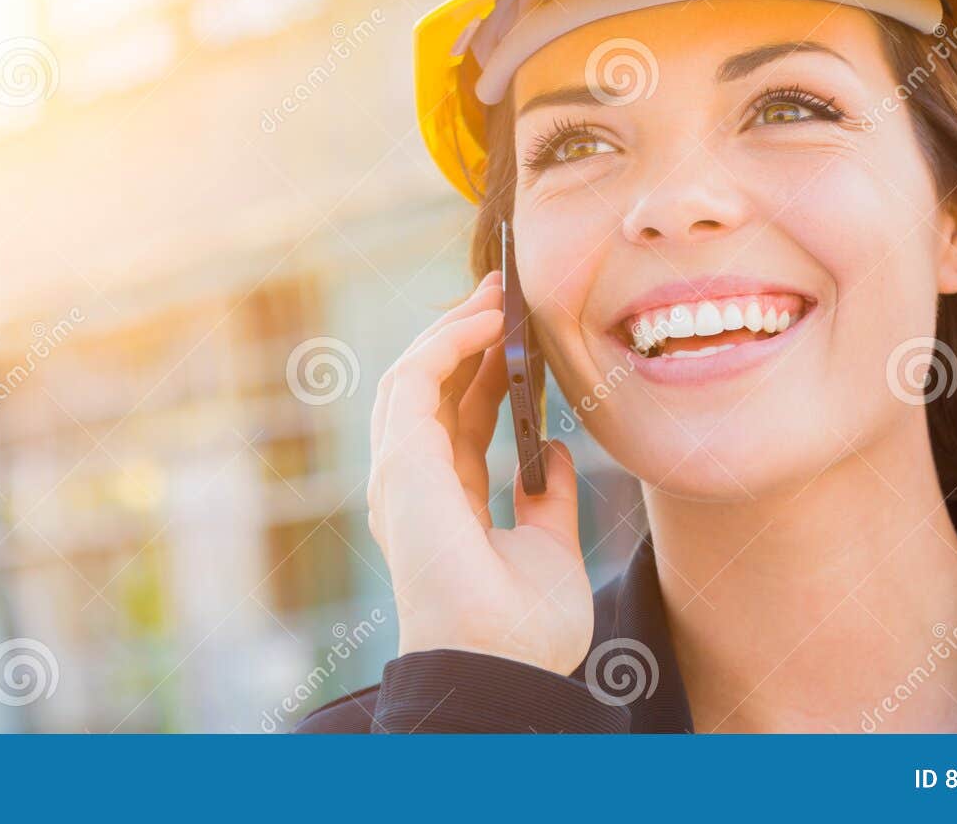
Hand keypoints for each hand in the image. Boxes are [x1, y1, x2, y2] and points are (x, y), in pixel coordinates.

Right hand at [367, 270, 592, 675]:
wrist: (503, 664)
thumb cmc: (523, 631)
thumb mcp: (550, 550)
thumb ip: (549, 501)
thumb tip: (555, 454)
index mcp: (443, 508)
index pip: (456, 421)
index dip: (484, 373)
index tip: (518, 336)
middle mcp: (414, 487)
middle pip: (430, 390)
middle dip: (464, 336)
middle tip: (504, 292)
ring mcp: (401, 475)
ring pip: (413, 376)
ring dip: (455, 327)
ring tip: (498, 292)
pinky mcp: (402, 462)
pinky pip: (416, 379)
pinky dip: (448, 341)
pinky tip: (488, 320)